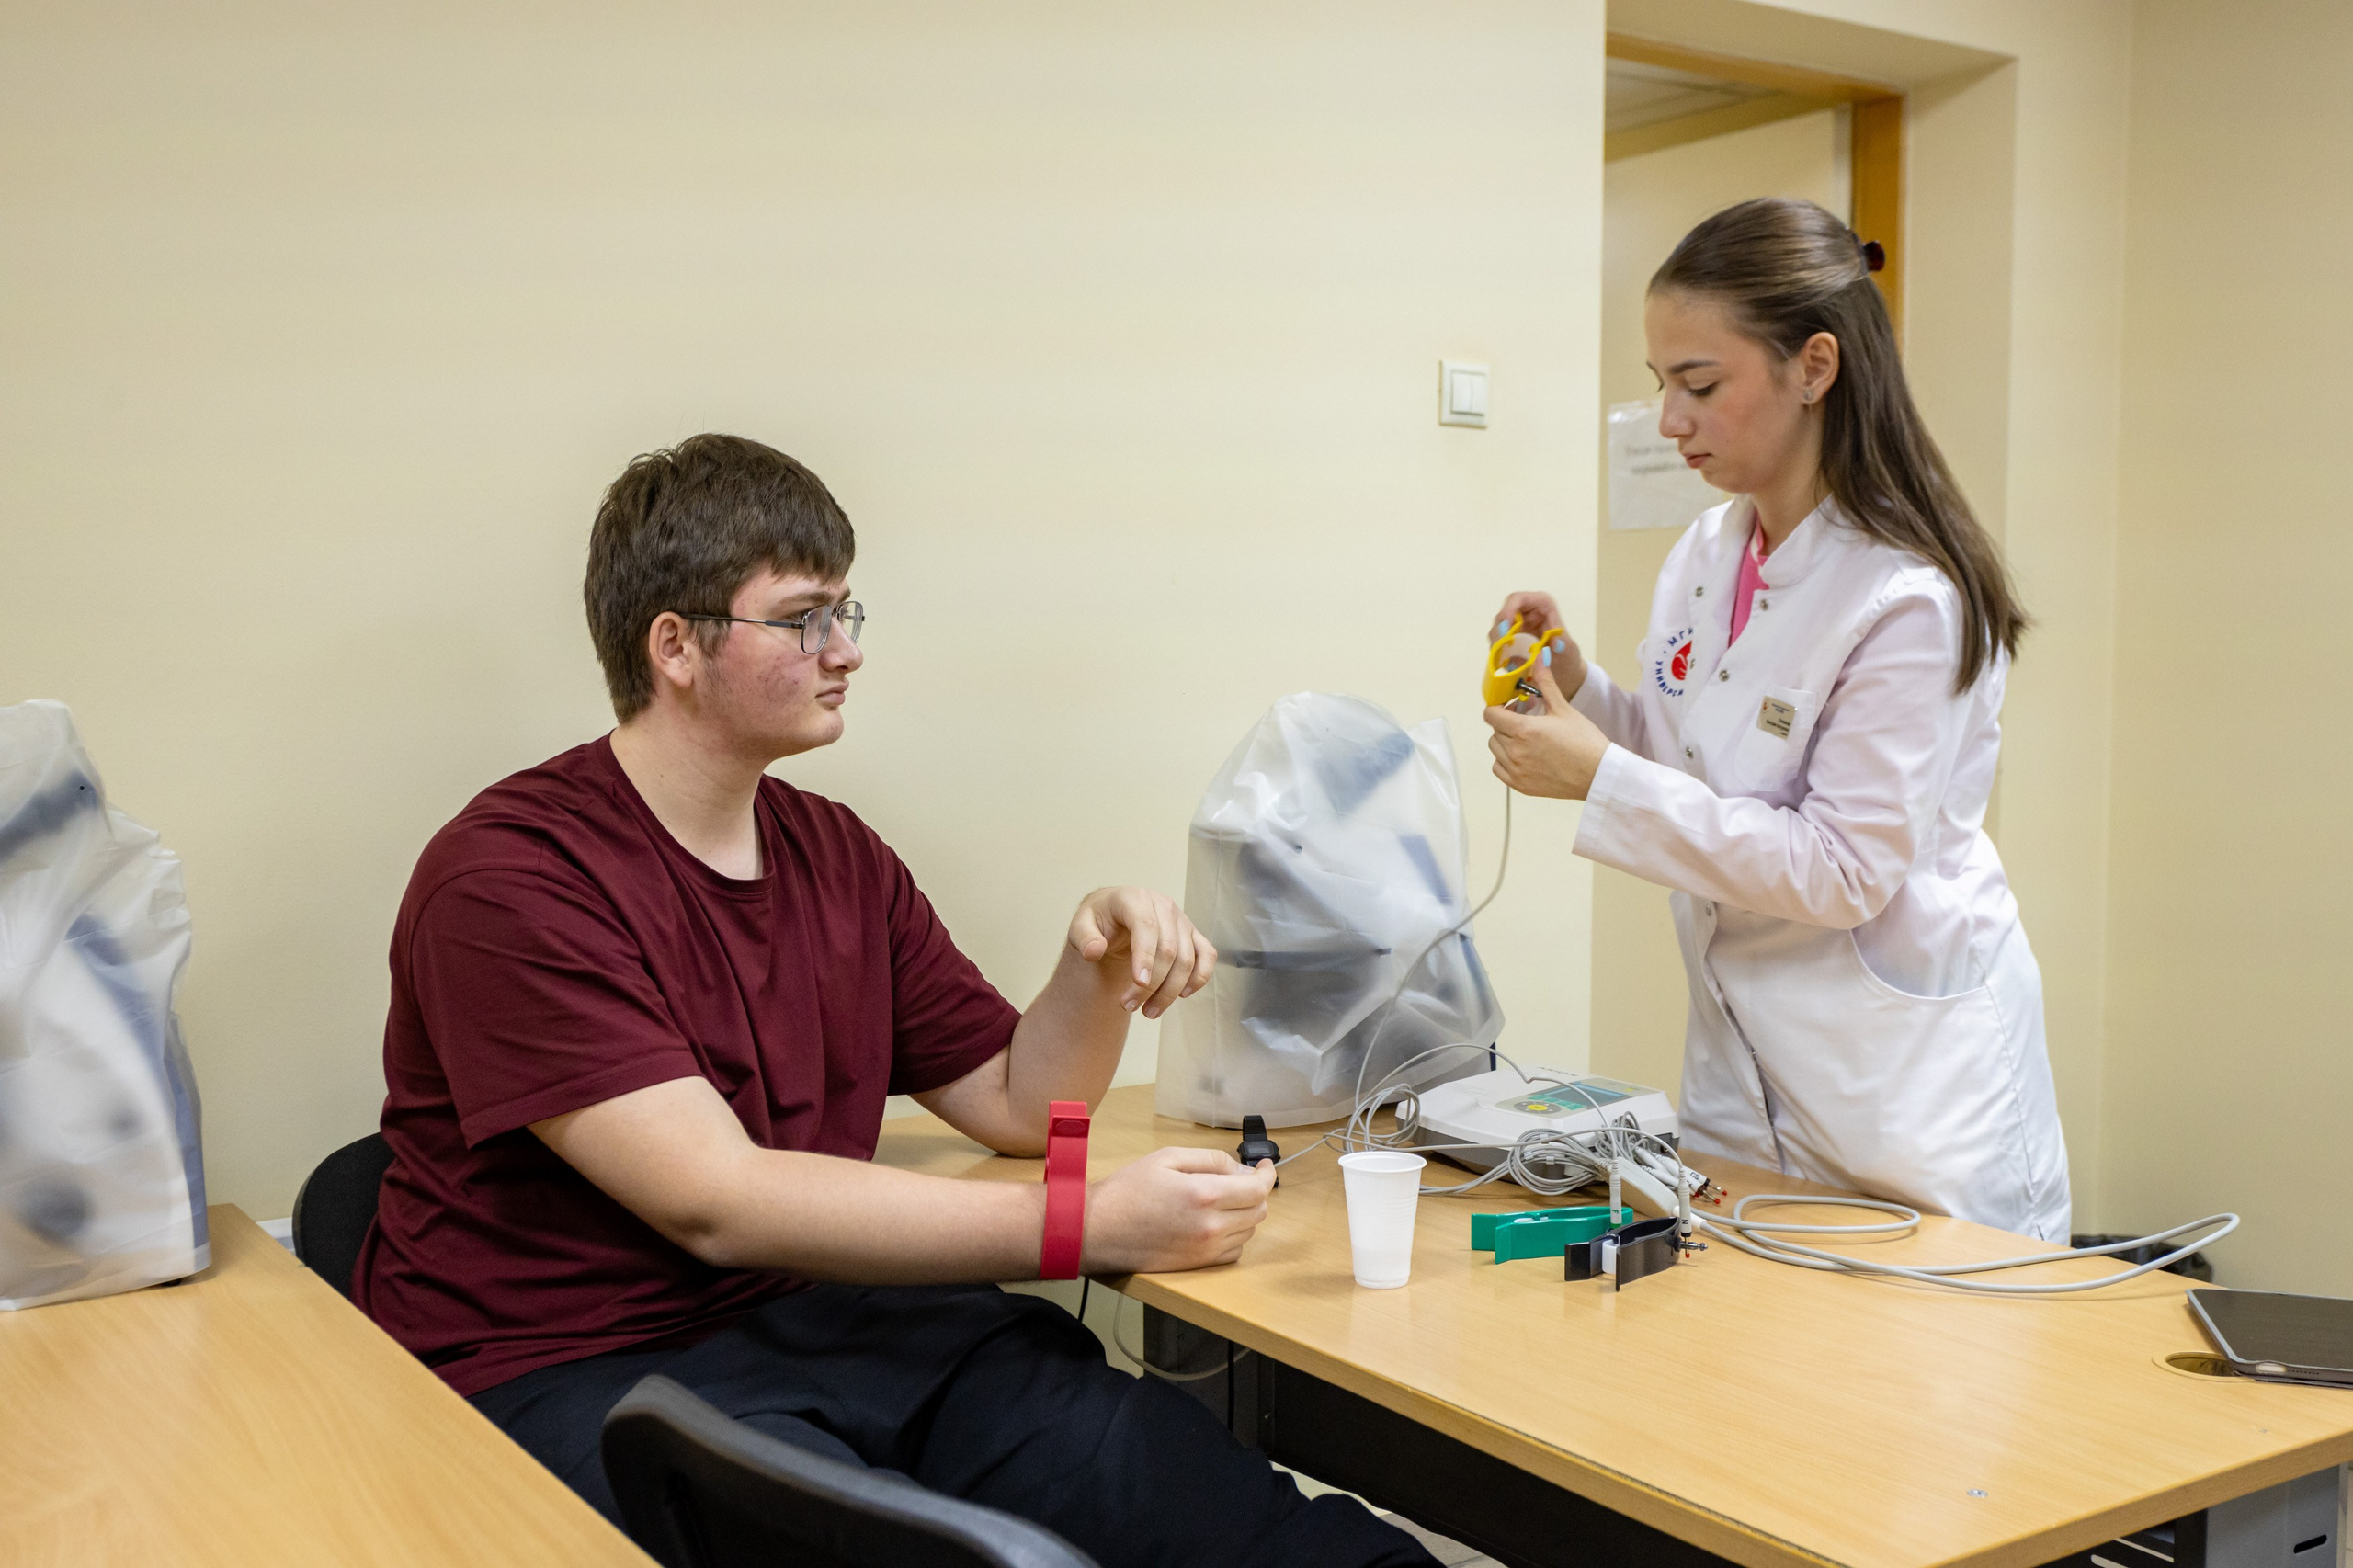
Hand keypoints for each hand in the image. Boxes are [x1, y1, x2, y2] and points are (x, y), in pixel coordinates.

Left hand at [1068, 887, 1216, 1019]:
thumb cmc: (1098, 921)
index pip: (1146, 926)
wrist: (1114, 915)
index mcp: (1134, 898)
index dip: (1145, 956)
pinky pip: (1207, 956)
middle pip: (1168, 949)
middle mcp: (1163, 905)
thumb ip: (1084, 938)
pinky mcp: (1193, 934)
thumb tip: (1094, 952)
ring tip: (1148, 1012)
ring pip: (1188, 959)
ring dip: (1170, 991)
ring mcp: (1181, 919)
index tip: (1138, 983)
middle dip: (1152, 984)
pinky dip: (1199, 977)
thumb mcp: (1080, 926)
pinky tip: (1182, 995)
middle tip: (1128, 1007)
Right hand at [1083, 1145, 1275, 1272]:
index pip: (1258, 1189)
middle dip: (1257, 1192)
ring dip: (1246, 1213)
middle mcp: (1211, 1226)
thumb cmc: (1127, 1190)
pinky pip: (1234, 1251)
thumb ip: (1210, 1160)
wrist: (1098, 1229)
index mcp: (1204, 1195)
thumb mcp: (1168, 1158)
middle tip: (1242, 1179)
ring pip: (1249, 1231)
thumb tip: (1241, 1169)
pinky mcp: (1197, 1264)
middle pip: (1259, 1211)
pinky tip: (1217, 1222)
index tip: (1266, 1166)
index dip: (1268, 1176)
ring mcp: (1205, 1249)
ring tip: (1225, 1199)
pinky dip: (1234, 1235)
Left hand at [1484, 652, 1610, 799]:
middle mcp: (1515, 751)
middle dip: (1506, 722)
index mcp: (1523, 730)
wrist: (1599, 773)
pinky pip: (1499, 769)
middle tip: (1526, 719)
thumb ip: (1545, 683)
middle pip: (1495, 730)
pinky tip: (1524, 756)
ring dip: (1505, 741)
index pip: (1491, 714)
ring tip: (1527, 738)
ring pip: (1496, 750)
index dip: (1498, 706)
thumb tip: (1539, 659)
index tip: (1511, 706)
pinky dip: (1506, 761)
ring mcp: (1516, 770)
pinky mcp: (1521, 785)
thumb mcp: (1563, 708)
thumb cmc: (1585, 741)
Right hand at [1488, 590, 1587, 696]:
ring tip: (1503, 658)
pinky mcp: (1511, 637)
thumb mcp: (1569, 650)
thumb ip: (1562, 644)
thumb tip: (1557, 643)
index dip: (1508, 611)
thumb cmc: (1567, 655)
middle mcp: (1527, 611)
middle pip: (1504, 613)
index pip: (1519, 599)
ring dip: (1497, 642)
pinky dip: (1498, 650)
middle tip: (1500, 649)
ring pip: (1498, 627)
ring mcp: (1517, 624)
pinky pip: (1498, 640)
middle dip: (1500, 631)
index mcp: (1542, 605)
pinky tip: (1503, 660)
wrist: (1563, 669)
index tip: (1505, 631)